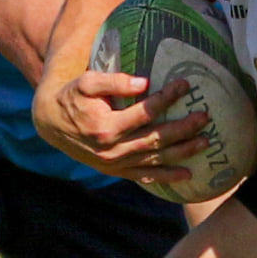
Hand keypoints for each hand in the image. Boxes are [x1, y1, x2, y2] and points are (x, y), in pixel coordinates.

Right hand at [35, 72, 208, 184]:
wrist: (51, 124)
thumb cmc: (72, 97)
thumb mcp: (86, 83)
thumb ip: (114, 81)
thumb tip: (144, 82)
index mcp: (106, 127)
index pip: (145, 112)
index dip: (167, 98)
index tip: (185, 84)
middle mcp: (113, 150)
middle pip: (156, 139)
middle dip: (184, 128)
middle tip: (205, 117)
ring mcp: (116, 164)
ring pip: (156, 159)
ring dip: (183, 152)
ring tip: (205, 142)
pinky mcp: (116, 171)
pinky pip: (145, 176)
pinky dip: (167, 176)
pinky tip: (187, 174)